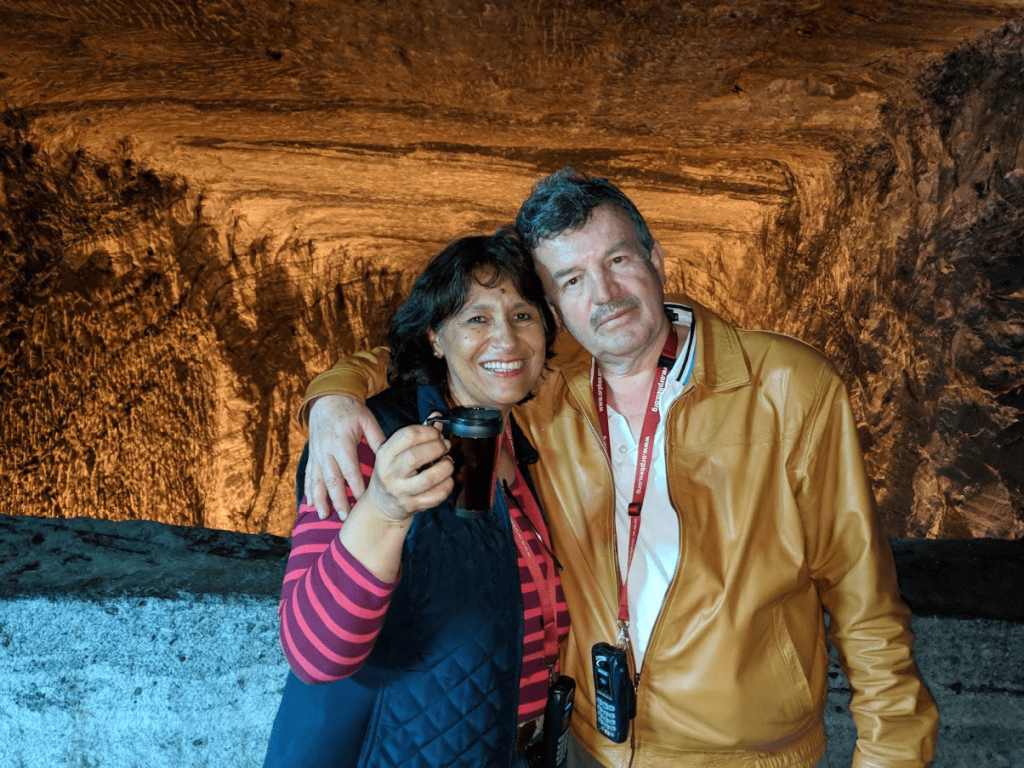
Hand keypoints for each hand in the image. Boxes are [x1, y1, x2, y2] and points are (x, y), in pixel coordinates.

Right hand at [305, 395, 385, 519]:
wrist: (327, 398)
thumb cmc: (350, 410)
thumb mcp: (366, 420)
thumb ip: (377, 438)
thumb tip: (390, 457)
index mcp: (342, 442)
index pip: (350, 470)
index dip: (355, 487)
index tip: (363, 502)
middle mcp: (326, 451)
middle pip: (332, 480)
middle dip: (337, 500)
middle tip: (344, 516)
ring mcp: (317, 454)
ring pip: (317, 481)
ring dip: (320, 500)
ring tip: (324, 515)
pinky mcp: (311, 455)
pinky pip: (309, 475)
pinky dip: (309, 490)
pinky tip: (310, 504)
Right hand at [361, 420, 453, 522]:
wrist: (380, 505)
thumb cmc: (392, 472)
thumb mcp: (396, 451)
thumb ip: (416, 433)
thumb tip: (437, 417)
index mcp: (385, 454)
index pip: (408, 435)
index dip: (429, 431)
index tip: (437, 434)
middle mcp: (390, 472)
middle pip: (416, 456)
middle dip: (438, 448)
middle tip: (445, 447)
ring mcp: (400, 491)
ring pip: (429, 479)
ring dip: (446, 468)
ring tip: (448, 463)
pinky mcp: (412, 505)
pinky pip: (436, 496)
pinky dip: (447, 486)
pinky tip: (447, 480)